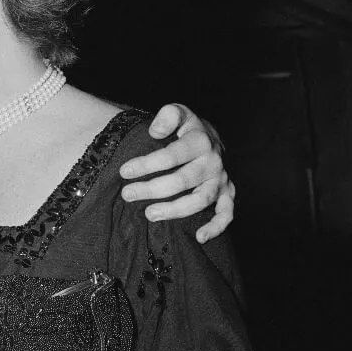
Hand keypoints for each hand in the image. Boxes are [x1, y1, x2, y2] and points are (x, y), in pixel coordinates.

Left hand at [119, 103, 233, 242]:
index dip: (146, 164)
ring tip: (148, 214)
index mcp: (200, 141)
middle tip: (127, 194)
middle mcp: (213, 162)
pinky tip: (200, 238)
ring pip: (200, 200)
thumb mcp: (178, 112)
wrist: (211, 138)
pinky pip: (227, 213)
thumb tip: (156, 131)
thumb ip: (168, 116)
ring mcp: (222, 180)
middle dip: (151, 189)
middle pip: (182, 180)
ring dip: (174, 210)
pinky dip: (217, 227)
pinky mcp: (228, 194)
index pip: (171, 155)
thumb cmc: (187, 128)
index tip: (124, 171)